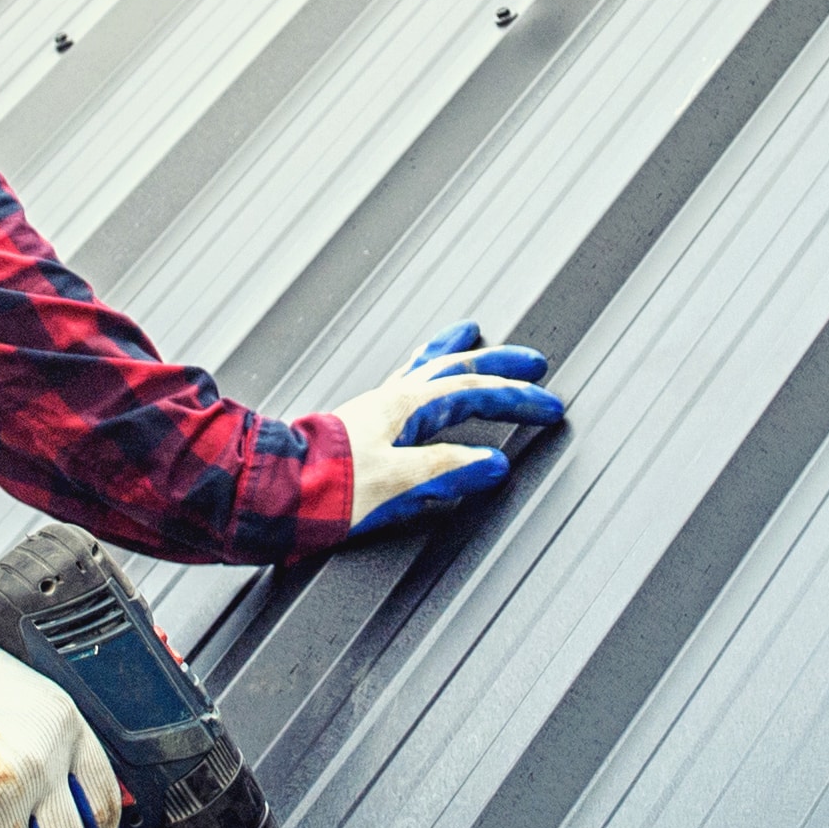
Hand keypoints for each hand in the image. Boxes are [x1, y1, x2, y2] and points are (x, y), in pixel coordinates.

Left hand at [331, 321, 571, 533]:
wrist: (278, 492)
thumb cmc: (329, 488)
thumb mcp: (398, 482)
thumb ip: (447, 468)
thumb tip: (492, 463)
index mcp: (406, 407)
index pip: (475, 393)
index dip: (516, 400)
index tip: (550, 407)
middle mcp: (393, 400)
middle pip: (456, 369)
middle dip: (500, 366)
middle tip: (533, 362)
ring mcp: (376, 408)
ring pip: (425, 368)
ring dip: (454, 352)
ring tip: (470, 335)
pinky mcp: (363, 424)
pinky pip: (403, 384)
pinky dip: (422, 373)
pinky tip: (419, 379)